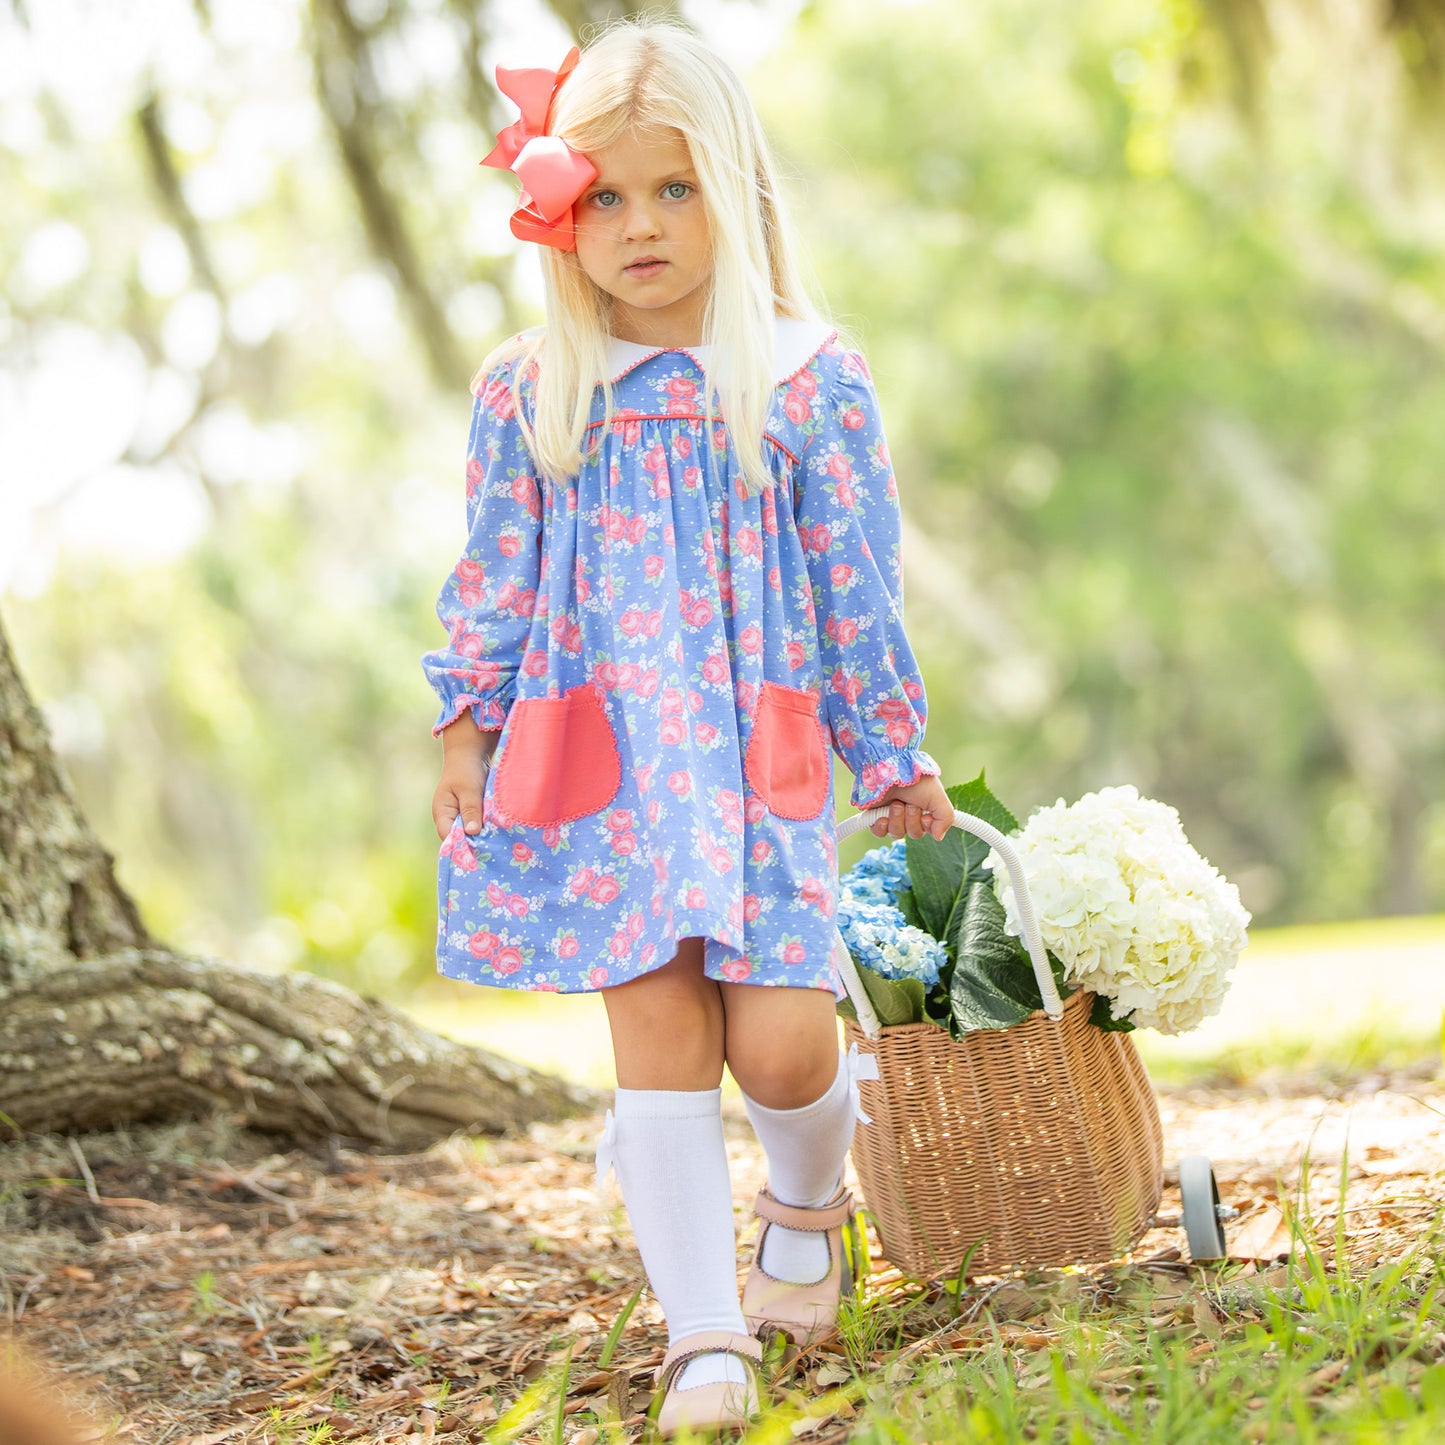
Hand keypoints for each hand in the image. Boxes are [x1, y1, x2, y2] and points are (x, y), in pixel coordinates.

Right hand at [432, 719, 499, 839]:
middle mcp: (449, 817)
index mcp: (442, 813)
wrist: (470, 752)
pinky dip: (486, 828)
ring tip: (498, 845)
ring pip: (470, 833)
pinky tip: (499, 833)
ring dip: (482, 836)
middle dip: (474, 843)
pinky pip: (477, 825)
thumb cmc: (466, 769)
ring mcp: (459, 815)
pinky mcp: (471, 812)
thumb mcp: (469, 789)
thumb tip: (472, 832)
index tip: (480, 852)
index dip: (462, 846)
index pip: (448, 837)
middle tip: (493, 851)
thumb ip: (470, 809)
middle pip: (460, 838)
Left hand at [865, 773, 951, 841]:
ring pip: (897, 834)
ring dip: (897, 819)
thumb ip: (945, 818)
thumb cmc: (917, 779)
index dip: (927, 826)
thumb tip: (939, 837)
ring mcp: (891, 815)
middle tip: (909, 804)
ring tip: (895, 803)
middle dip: (911, 819)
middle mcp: (908, 814)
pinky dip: (881, 827)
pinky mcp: (875, 815)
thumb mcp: (938, 796)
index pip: (927, 830)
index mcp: (924, 809)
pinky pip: (879, 832)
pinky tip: (882, 817)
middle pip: (913, 833)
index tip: (926, 816)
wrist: (892, 767)